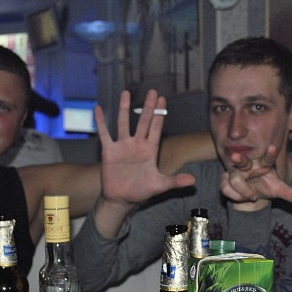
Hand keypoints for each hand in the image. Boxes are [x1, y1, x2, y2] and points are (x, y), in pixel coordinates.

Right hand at [95, 89, 194, 207]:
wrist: (121, 199)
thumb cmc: (140, 191)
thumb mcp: (159, 185)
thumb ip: (175, 181)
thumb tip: (193, 180)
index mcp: (149, 150)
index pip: (156, 128)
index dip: (159, 114)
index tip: (162, 100)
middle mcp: (137, 144)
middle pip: (143, 121)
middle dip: (148, 107)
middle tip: (152, 91)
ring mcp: (122, 146)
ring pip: (123, 123)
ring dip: (124, 108)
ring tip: (125, 92)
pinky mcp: (109, 151)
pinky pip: (104, 134)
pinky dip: (100, 122)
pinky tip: (98, 108)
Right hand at [221, 145, 291, 206]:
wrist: (250, 193)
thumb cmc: (265, 185)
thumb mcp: (279, 189)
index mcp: (263, 164)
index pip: (267, 158)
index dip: (270, 153)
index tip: (273, 147)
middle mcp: (248, 165)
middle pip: (242, 161)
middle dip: (238, 159)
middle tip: (235, 157)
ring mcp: (235, 172)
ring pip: (234, 179)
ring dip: (242, 190)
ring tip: (252, 196)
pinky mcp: (225, 180)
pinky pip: (226, 188)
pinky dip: (234, 196)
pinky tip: (240, 197)